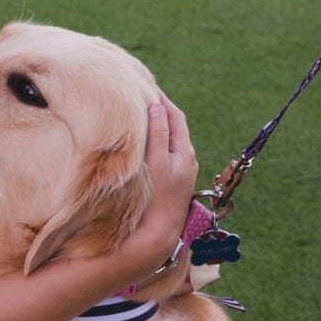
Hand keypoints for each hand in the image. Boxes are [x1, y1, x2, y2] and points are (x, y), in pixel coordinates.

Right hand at [121, 94, 198, 277]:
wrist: (158, 235)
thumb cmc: (157, 198)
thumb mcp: (158, 162)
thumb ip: (158, 134)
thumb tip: (156, 106)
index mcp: (185, 152)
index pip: (175, 116)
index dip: (161, 99)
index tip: (145, 86)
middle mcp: (184, 160)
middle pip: (172, 126)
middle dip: (157, 111)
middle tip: (137, 96)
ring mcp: (176, 172)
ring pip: (165, 140)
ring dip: (152, 126)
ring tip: (134, 115)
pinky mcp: (166, 182)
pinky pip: (159, 153)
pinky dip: (149, 142)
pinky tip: (135, 143)